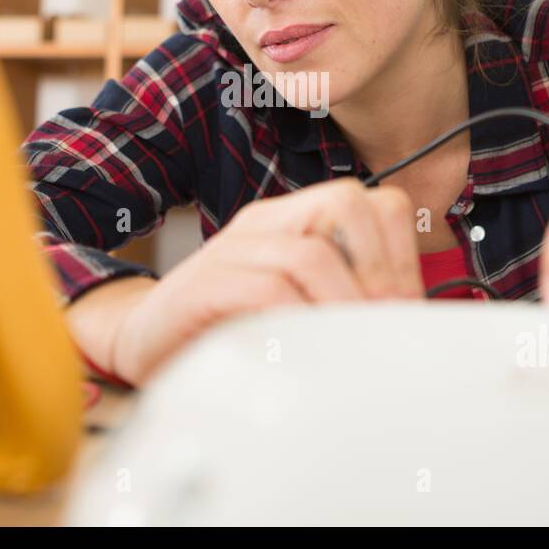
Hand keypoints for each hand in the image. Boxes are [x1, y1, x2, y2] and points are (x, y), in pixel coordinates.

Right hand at [113, 178, 423, 383]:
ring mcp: (231, 249)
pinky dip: (296, 318)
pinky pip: (263, 287)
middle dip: (380, 267)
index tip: (409, 310)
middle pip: (346, 202)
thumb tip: (408, 324)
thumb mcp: (296, 307)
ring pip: (310, 251)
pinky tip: (307, 347)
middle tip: (386, 322)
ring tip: (353, 344)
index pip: (373, 203)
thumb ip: (341, 300)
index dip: (402, 254)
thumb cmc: (225, 327)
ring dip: (345, 304)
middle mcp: (264, 224)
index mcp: (293, 222)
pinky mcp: (203, 286)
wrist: (139, 341)